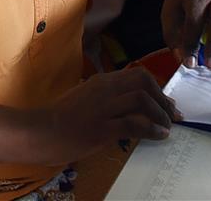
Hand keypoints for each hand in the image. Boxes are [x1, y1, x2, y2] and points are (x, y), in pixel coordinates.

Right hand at [34, 67, 181, 164]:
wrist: (37, 132)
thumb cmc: (57, 118)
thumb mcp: (83, 97)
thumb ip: (103, 96)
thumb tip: (124, 102)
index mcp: (101, 81)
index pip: (137, 75)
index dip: (156, 87)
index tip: (166, 101)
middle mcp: (105, 89)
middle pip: (144, 82)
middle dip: (163, 98)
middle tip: (172, 113)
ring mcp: (103, 108)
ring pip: (142, 100)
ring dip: (160, 113)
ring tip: (168, 125)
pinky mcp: (101, 128)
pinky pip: (134, 124)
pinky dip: (152, 129)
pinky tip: (159, 135)